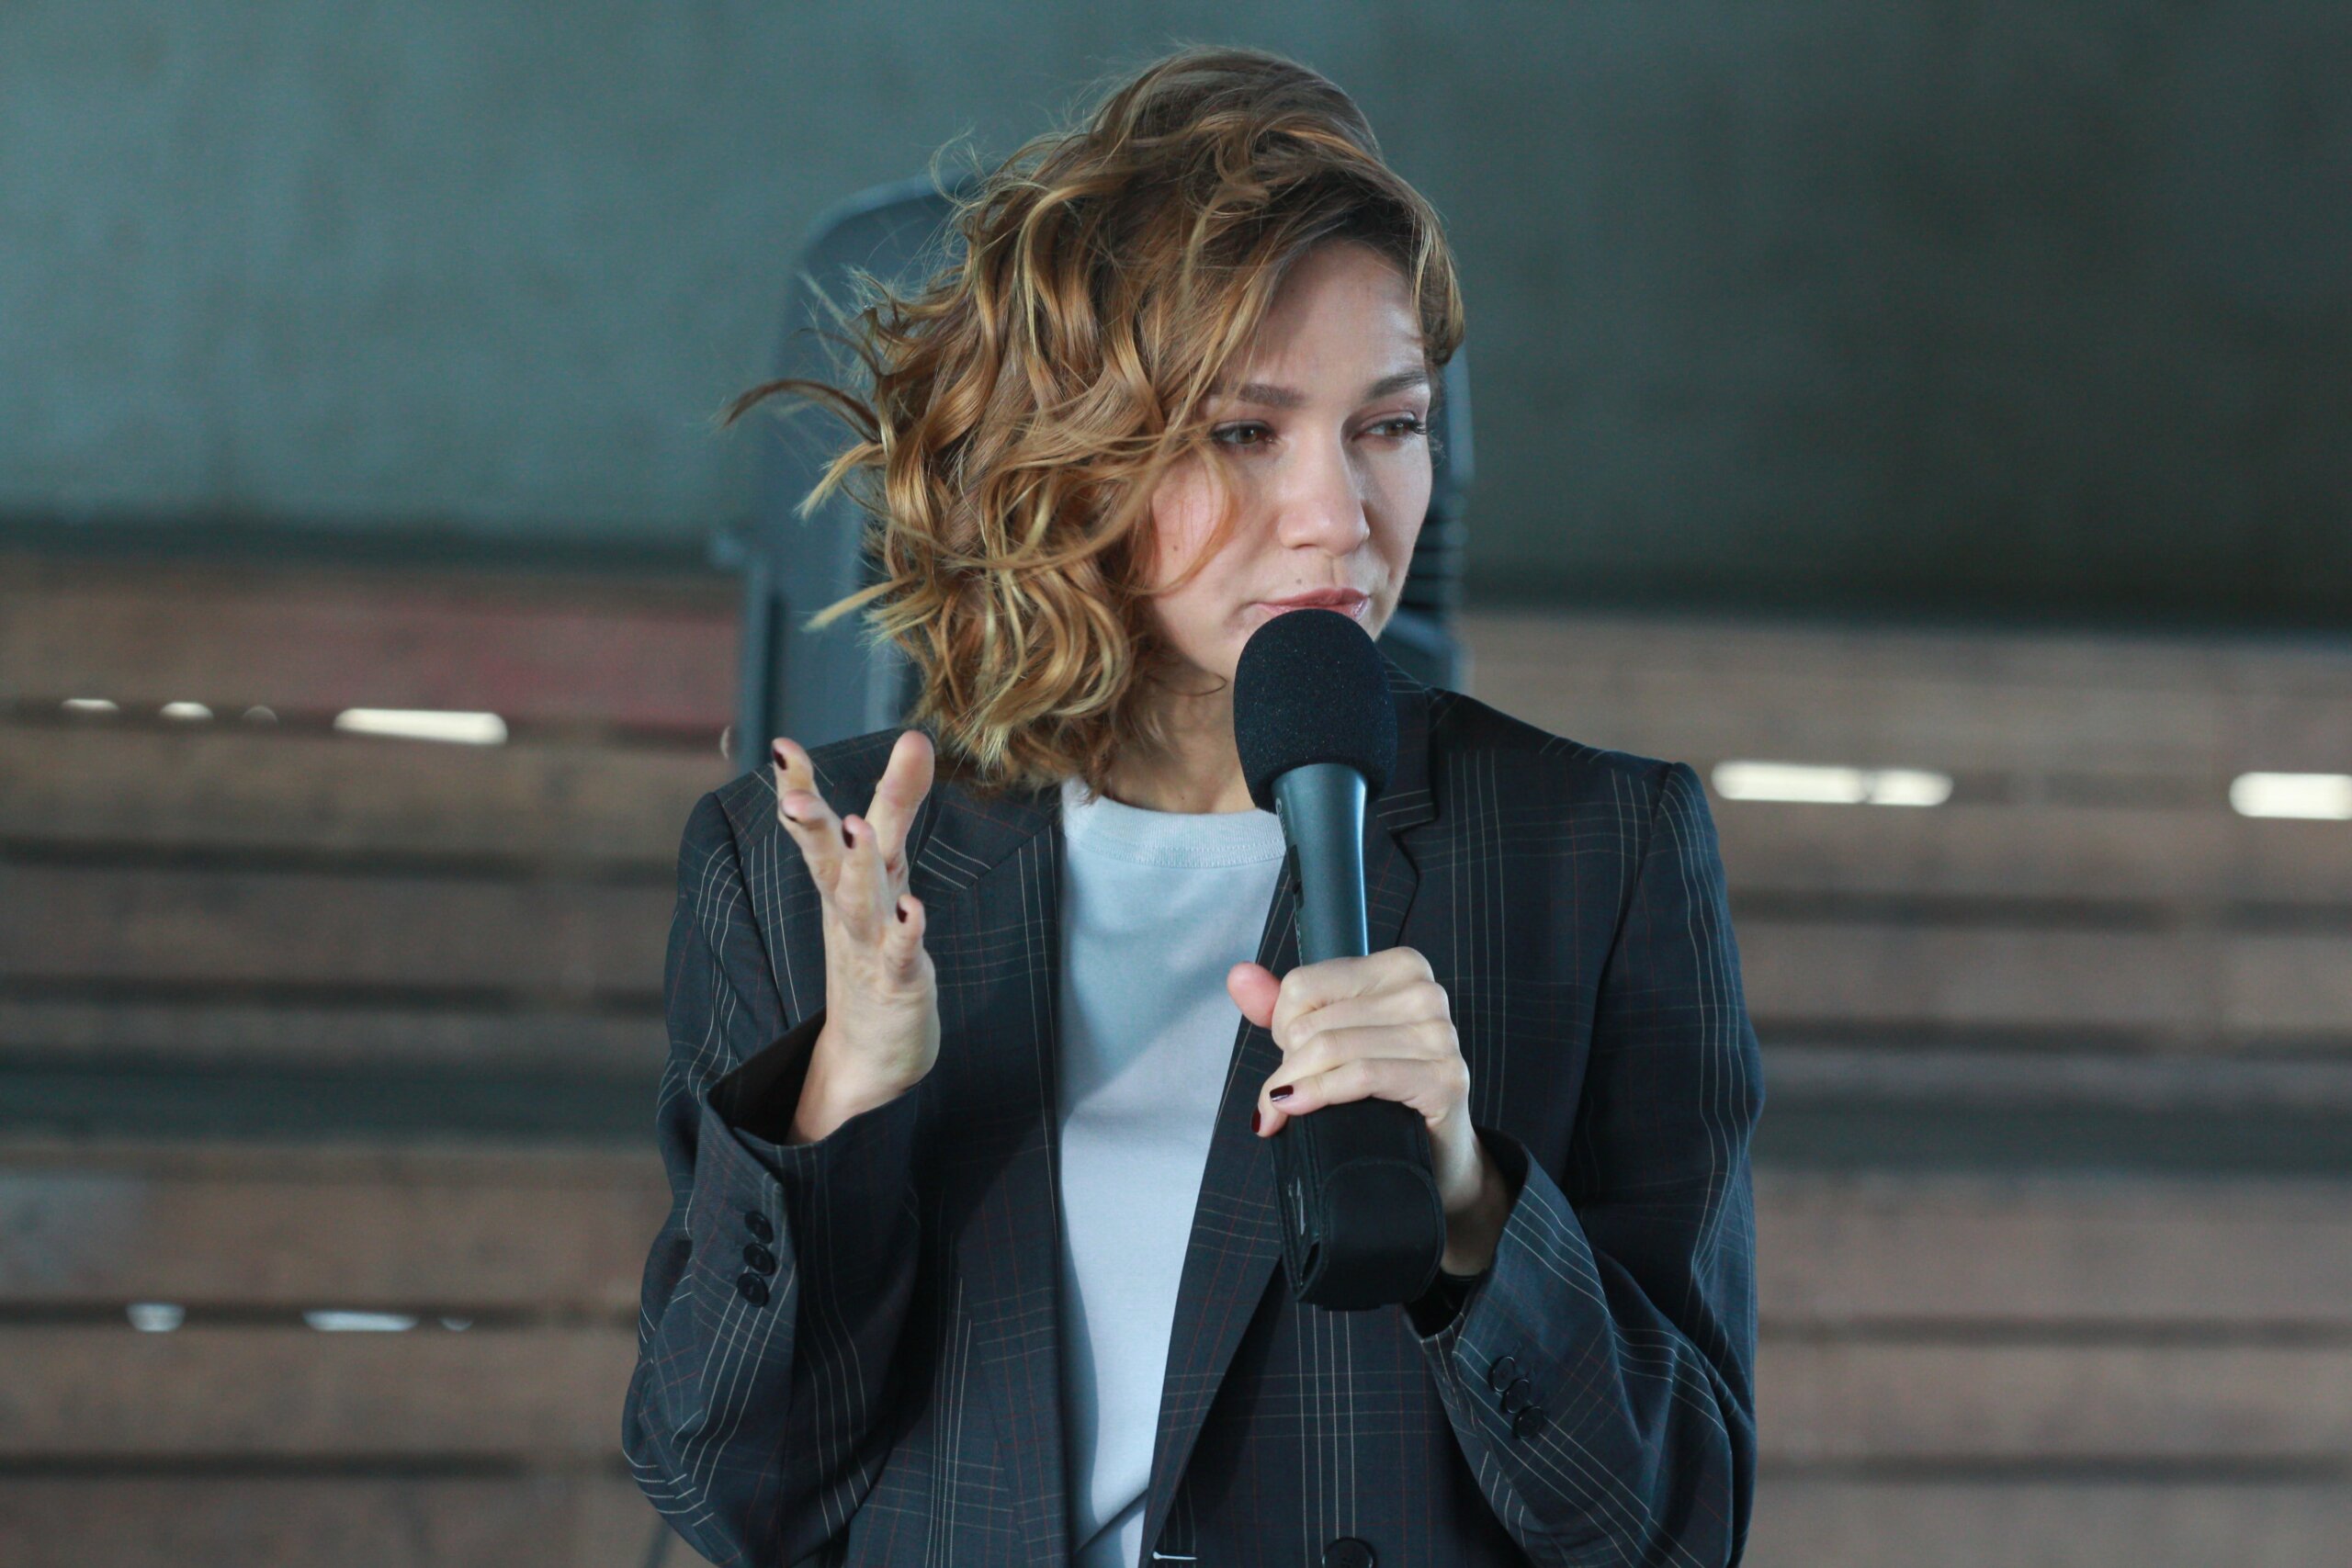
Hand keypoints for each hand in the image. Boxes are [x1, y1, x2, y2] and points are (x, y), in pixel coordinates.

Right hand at [771, 730, 938, 1140]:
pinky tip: (914, 910)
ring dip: (859, 867)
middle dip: (811, 824)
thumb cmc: (876, 949)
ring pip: (862, 901)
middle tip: (793, 792)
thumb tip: (915, 738)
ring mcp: (871, 945)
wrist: (869, 1056)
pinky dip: (907, 932)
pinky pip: (903, 954)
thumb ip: (897, 804)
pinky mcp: (901, 981)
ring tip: (859, 831)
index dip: (800, 788)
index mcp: (841, 880)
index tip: (782, 748)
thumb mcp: (886, 869)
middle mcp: (849, 908)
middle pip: (828, 859)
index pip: (818, 827)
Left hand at [1229, 947, 1513, 1273]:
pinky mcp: (1444, 1078)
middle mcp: (1425, 993)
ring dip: (1293, 1085)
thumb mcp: (1331, 1037)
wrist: (1436, 1154)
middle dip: (1290, 1063)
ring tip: (1285, 1108)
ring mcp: (1440, 1035)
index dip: (1283, 1026)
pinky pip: (1362, 1075)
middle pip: (1313, 1022)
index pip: (1304, 984)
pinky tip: (1297, 1108)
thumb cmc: (1383, 1092)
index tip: (1291, 1056)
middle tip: (1293, 1092)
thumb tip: (1239, 975)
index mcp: (1400, 967)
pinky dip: (1319, 1093)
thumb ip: (1282, 1005)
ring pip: (1331, 1048)